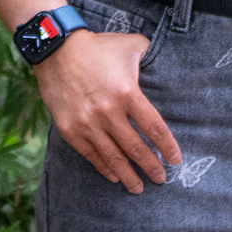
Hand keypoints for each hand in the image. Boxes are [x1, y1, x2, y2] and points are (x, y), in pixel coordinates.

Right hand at [33, 28, 180, 193]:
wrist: (55, 49)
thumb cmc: (97, 47)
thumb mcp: (130, 44)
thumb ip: (149, 55)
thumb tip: (163, 63)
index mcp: (127, 92)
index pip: (154, 128)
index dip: (167, 147)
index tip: (175, 160)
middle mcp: (108, 112)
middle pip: (136, 148)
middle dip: (151, 167)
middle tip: (161, 179)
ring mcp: (88, 123)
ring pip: (114, 158)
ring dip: (129, 175)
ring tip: (139, 187)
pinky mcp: (70, 129)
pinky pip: (91, 155)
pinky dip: (104, 168)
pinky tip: (115, 176)